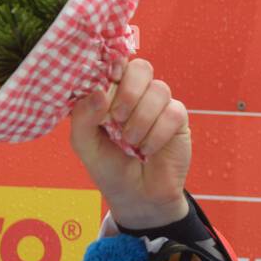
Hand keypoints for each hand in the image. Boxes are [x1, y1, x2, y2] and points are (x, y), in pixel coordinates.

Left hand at [69, 58, 190, 229]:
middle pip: (140, 68)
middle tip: (116, 119)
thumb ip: (82, 119)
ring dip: (140, 120)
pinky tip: (148, 151)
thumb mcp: (85, 147)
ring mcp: (158, 105)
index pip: (114, 65)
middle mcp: (135, 95)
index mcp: (110, 95)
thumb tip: (98, 92)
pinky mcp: (177, 118)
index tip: (108, 79)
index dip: (113, 67)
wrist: (136, 196)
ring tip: (131, 144)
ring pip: (158, 90)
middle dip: (127, 93)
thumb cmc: (109, 168)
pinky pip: (172, 112)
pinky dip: (156, 135)